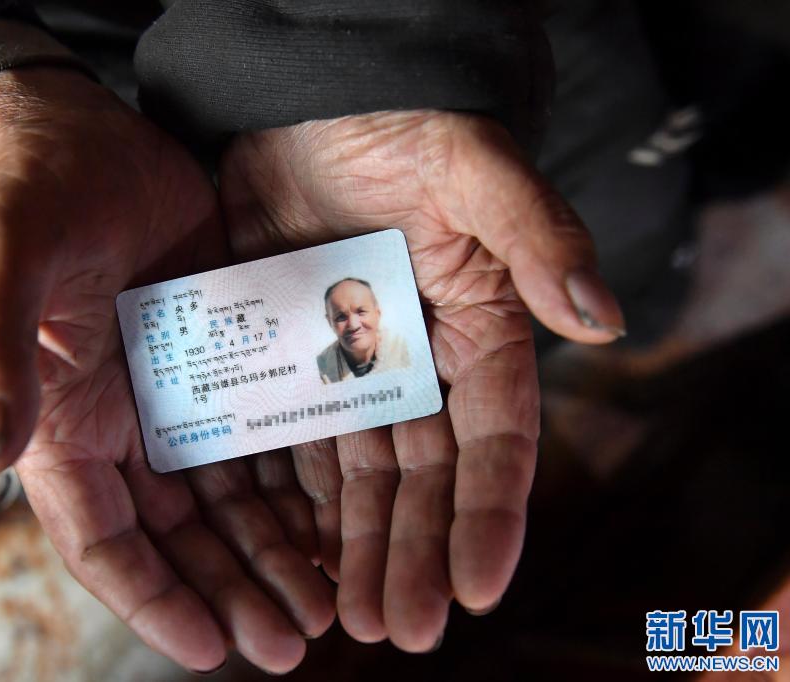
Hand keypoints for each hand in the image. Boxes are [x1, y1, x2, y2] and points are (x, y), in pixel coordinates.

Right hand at [0, 67, 333, 673]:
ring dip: (273, 556)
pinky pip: (265, 440)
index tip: (210, 649)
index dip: (153, 600)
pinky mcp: (228, 362)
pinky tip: (337, 519)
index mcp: (63, 427)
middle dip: (232, 594)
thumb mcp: (2, 265)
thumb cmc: (33, 197)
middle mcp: (123, 429)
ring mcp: (180, 399)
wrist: (88, 135)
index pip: (103, 541)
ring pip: (230, 501)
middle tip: (292, 642)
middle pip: (181, 539)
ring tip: (326, 602)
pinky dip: (295, 486)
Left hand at [219, 110, 624, 650]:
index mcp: (479, 327)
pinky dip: (296, 495)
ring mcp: (354, 361)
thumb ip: (539, 241)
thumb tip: (605, 321)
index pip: (495, 438)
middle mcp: (420, 358)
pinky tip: (291, 551)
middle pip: (422, 475)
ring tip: (345, 618)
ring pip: (360, 471)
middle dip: (411, 553)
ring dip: (354, 545)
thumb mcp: (478, 171)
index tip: (476, 587)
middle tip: (396, 631)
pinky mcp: (294, 352)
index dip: (488, 514)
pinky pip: (296, 436)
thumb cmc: (403, 123)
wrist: (314, 99)